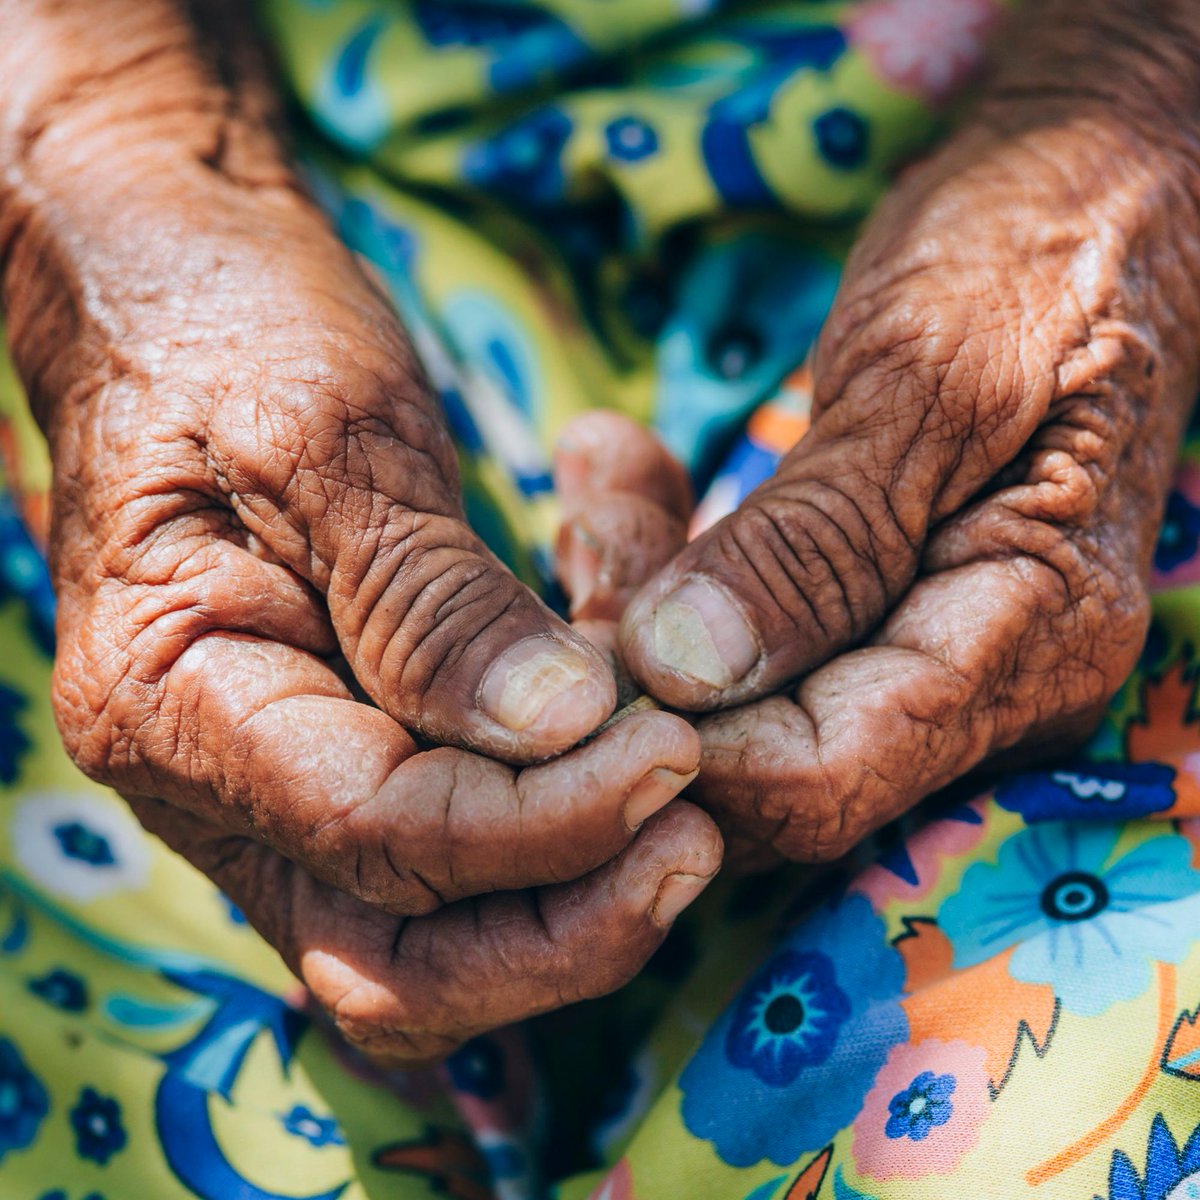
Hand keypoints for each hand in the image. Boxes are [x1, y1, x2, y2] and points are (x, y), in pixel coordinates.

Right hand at [1, 0, 719, 1062]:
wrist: (168, 286)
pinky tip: (642, 712)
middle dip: (562, 931)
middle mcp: (215, 784)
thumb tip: (557, 729)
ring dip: (576, 903)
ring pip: (435, 943)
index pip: (373, 830)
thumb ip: (425, 597)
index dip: (539, 820)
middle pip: (394, 965)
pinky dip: (565, 817)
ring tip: (692, 807)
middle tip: (696, 836)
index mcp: (175, 699)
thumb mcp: (324, 435)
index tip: (676, 754)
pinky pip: (465, 847)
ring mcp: (281, 788)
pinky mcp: (349, 757)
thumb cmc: (226, 331)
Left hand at [611, 74, 1199, 860]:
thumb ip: (819, 537)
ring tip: (599, 477)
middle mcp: (987, 687)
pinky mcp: (873, 615)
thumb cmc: (1037, 250)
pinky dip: (667, 569)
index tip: (584, 632)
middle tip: (587, 533)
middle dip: (645, 676)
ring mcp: (928, 656)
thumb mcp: (931, 373)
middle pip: (766, 768)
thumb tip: (682, 672)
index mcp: (1033, 638)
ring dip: (639, 603)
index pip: (824, 778)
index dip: (679, 741)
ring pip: (739, 709)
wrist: (1087, 186)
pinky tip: (623, 479)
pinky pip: (747, 644)